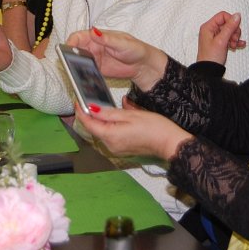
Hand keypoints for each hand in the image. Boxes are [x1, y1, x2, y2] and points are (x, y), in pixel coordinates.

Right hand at [65, 27, 167, 91]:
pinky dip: (81, 75)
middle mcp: (93, 47)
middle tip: (68, 63)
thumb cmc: (135, 49)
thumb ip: (107, 39)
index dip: (71, 42)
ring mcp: (94, 59)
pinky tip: (82, 78)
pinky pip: (85, 72)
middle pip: (75, 49)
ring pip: (78, 61)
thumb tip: (94, 31)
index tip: (67, 48)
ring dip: (74, 66)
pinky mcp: (97, 71)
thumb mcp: (123, 43)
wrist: (143, 65)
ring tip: (74, 72)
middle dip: (69, 55)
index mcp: (98, 37)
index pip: (78, 36)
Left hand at [74, 103, 191, 160]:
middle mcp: (111, 145)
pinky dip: (109, 126)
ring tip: (103, 106)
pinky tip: (115, 117)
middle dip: (91, 115)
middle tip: (89, 100)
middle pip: (94, 128)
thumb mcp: (131, 115)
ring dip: (101, 120)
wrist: (170, 143)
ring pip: (102, 131)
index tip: (78, 101)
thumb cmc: (155, 128)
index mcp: (111, 136)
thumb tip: (92, 109)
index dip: (81, 112)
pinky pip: (110, 136)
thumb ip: (109, 113)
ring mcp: (117, 149)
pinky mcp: (123, 149)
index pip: (89, 124)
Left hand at [196, 11, 243, 65]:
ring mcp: (215, 37)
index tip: (235, 30)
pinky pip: (229, 38)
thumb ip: (230, 27)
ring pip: (229, 31)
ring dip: (235, 37)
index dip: (231, 21)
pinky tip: (239, 45)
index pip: (223, 15)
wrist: (208, 72)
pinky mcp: (219, 43)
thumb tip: (237, 15)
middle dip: (234, 31)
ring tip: (234, 45)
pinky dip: (235, 41)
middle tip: (234, 39)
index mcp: (208, 27)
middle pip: (227, 23)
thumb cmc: (210, 57)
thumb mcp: (222, 41)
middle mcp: (211, 30)